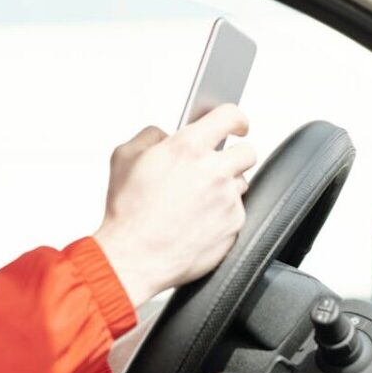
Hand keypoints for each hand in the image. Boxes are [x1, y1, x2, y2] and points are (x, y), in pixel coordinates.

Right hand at [94, 104, 255, 306]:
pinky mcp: (234, 226)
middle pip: (246, 151)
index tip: (236, 124)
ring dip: (225, 186)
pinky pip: (235, 212)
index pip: (230, 115)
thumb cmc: (126, 210)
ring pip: (240, 183)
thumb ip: (151, 135)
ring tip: (196, 199)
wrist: (133, 256)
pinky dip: (221, 214)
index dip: (235, 118)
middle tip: (214, 165)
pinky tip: (197, 219)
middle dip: (233, 155)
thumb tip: (167, 135)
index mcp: (188, 147)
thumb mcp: (124, 157)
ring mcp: (227, 200)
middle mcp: (214, 171)